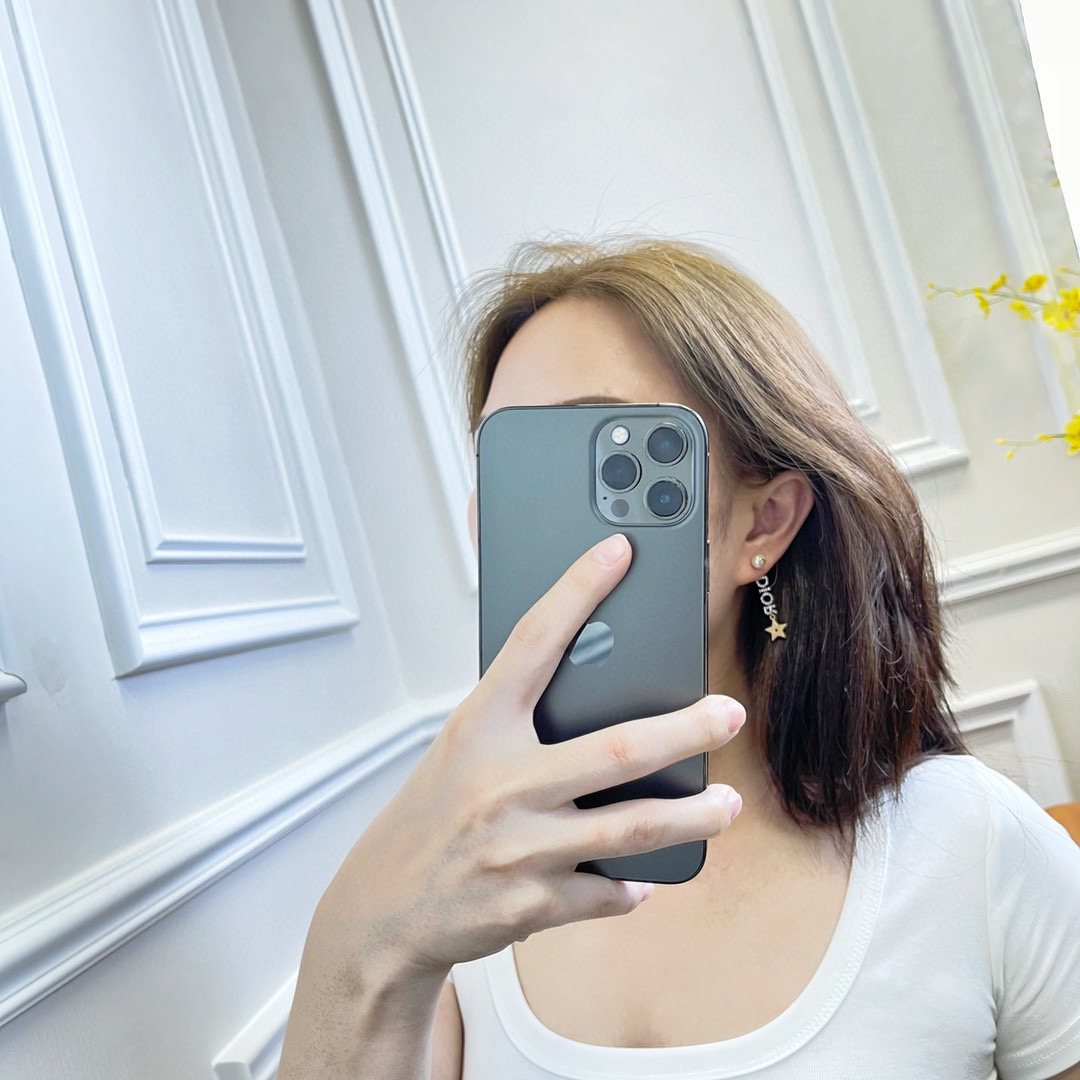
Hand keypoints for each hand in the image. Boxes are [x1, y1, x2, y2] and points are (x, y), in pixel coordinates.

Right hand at [316, 533, 744, 977]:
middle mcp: (502, 782)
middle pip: (618, 748)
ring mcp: (520, 846)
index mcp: (479, 728)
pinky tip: (646, 877)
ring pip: (632, 828)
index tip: (617, 552)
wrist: (384, 909)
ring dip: (692, 817)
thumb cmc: (430, 816)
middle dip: (687, 730)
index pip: (533, 643)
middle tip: (729, 714)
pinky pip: (607, 892)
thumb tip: (600, 694)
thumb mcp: (460, 750)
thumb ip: (518, 722)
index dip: (577, 591)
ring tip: (727, 805)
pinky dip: (632, 885)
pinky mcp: (533, 904)